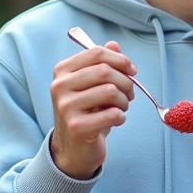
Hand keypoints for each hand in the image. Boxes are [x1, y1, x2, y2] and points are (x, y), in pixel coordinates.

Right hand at [49, 40, 135, 178]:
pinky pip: (113, 114)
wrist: (74, 148)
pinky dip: (121, 117)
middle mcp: (59, 86)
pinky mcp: (77, 127)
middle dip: (126, 82)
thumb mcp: (91, 85)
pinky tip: (115, 120)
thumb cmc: (86, 112)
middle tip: (129, 93)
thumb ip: (101, 63)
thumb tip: (114, 44)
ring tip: (121, 107)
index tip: (132, 70)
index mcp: (62, 71)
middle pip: (105, 71)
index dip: (120, 59)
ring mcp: (66, 107)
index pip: (96, 53)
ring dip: (124, 101)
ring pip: (111, 92)